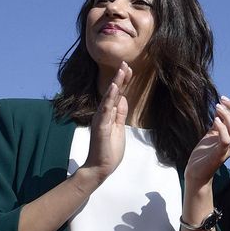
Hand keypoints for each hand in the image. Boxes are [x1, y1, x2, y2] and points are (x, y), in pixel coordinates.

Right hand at [82, 62, 129, 181]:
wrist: (100, 167)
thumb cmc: (109, 150)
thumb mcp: (119, 129)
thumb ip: (120, 114)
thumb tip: (123, 99)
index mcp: (109, 115)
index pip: (118, 95)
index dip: (123, 82)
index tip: (129, 69)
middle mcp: (103, 114)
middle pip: (114, 93)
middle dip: (120, 78)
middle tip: (126, 63)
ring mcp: (101, 119)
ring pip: (109, 97)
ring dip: (116, 83)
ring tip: (122, 70)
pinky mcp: (101, 126)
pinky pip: (105, 110)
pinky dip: (110, 98)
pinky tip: (114, 88)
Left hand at [186, 97, 229, 183]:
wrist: (197, 172)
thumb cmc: (205, 153)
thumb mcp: (213, 134)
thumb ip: (219, 122)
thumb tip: (220, 106)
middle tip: (222, 100)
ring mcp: (228, 149)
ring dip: (227, 115)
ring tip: (217, 107)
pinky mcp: (219, 155)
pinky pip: (225, 140)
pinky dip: (221, 128)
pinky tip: (214, 120)